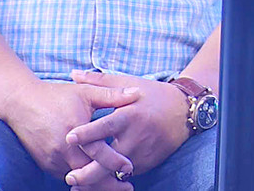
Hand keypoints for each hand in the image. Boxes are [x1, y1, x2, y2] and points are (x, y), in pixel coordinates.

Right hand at [0, 79, 138, 178]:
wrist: (21, 103)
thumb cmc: (56, 96)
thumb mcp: (85, 92)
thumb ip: (112, 95)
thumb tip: (137, 93)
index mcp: (74, 131)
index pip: (98, 153)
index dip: (115, 162)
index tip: (130, 168)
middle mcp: (62, 150)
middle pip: (87, 175)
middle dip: (108, 184)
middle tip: (128, 187)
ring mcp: (52, 160)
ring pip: (77, 180)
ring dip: (95, 185)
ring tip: (115, 187)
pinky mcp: (46, 165)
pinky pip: (66, 176)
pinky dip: (81, 181)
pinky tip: (96, 182)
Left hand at [63, 70, 190, 185]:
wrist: (184, 111)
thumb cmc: (153, 95)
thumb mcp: (129, 83)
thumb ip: (100, 81)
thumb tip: (73, 74)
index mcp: (130, 115)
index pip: (106, 126)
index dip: (88, 133)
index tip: (69, 138)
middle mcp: (136, 136)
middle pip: (110, 160)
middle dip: (89, 173)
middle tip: (70, 177)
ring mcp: (143, 152)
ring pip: (117, 173)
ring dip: (98, 181)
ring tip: (78, 185)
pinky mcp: (148, 163)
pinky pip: (126, 174)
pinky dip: (112, 179)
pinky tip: (98, 182)